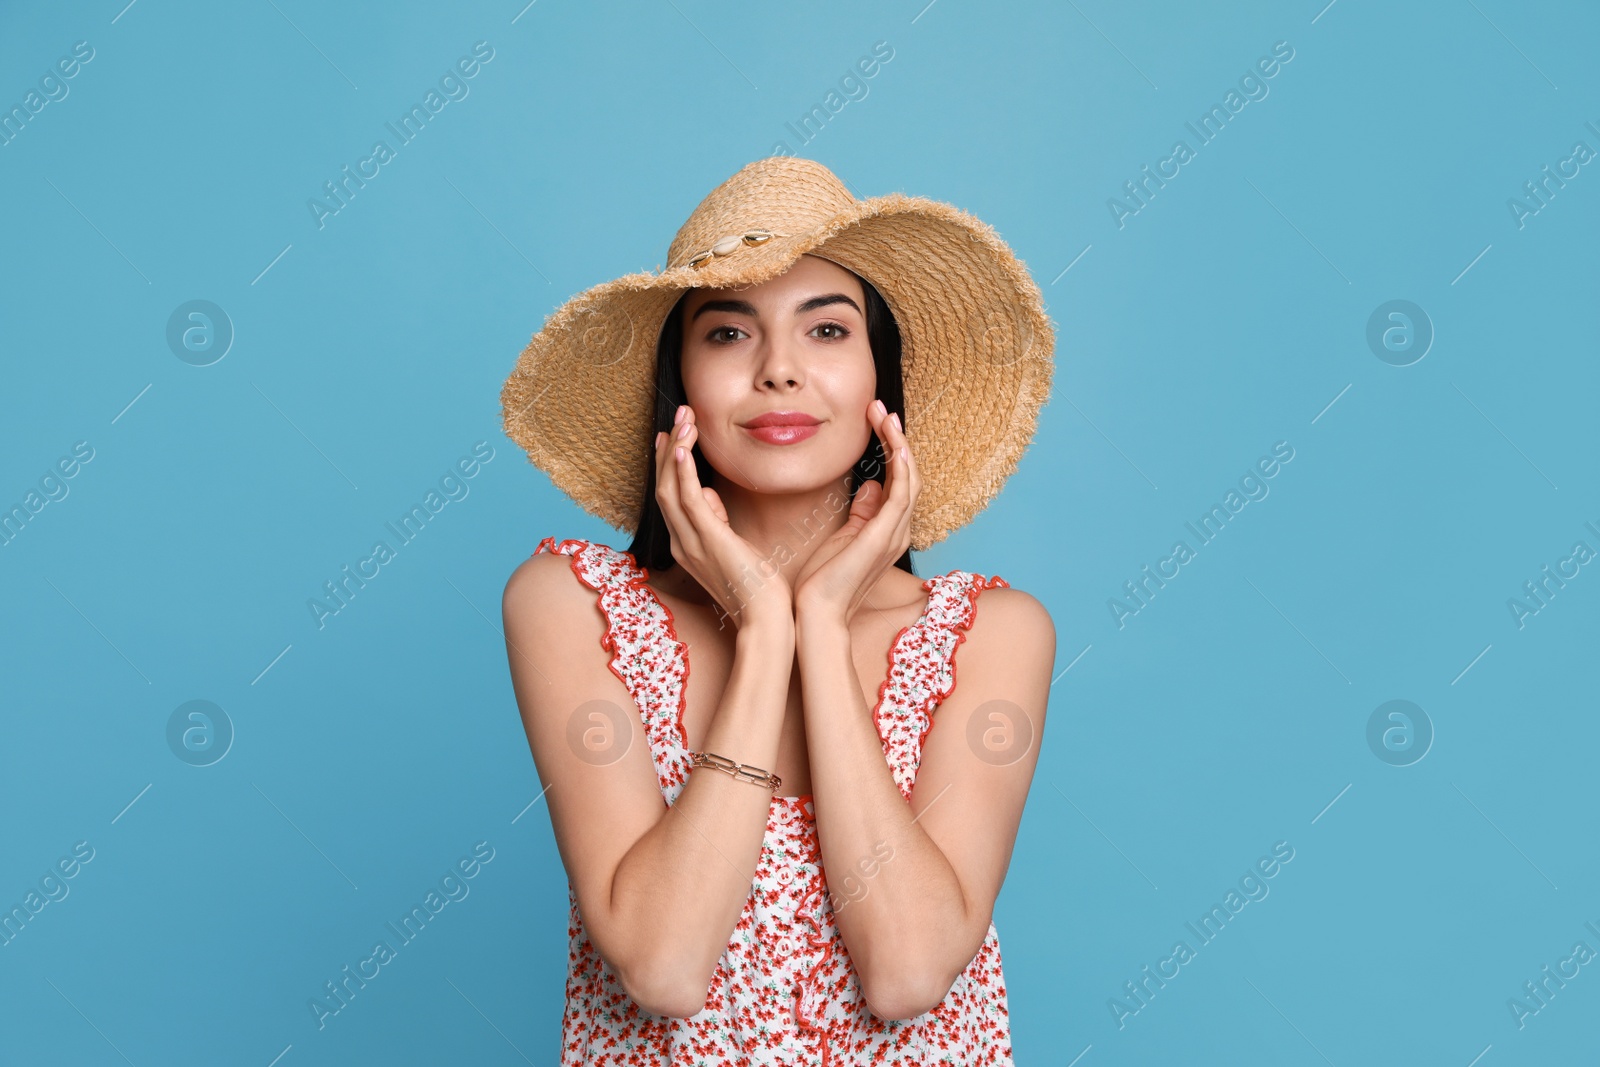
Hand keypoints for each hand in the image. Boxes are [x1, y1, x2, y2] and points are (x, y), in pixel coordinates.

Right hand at [654, 404, 792, 630]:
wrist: (766, 620)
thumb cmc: (758, 589)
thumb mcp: (734, 548)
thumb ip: (718, 522)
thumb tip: (710, 496)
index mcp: (687, 545)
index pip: (670, 497)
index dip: (669, 464)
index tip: (672, 436)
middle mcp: (682, 543)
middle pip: (664, 488)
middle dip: (670, 448)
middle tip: (679, 415)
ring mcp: (691, 543)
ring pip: (670, 489)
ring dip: (676, 450)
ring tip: (684, 418)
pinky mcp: (708, 541)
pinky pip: (688, 500)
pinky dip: (682, 472)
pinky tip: (684, 448)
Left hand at [792, 398, 919, 626]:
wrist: (816, 613)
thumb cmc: (823, 581)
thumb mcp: (843, 537)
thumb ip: (861, 512)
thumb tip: (871, 486)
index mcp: (887, 531)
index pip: (899, 482)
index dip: (892, 450)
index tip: (876, 421)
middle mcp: (898, 531)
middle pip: (909, 475)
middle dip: (896, 439)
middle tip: (880, 409)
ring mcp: (894, 534)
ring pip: (909, 479)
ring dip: (898, 443)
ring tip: (883, 414)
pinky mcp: (884, 536)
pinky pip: (902, 493)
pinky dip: (901, 466)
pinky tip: (894, 442)